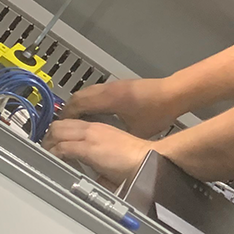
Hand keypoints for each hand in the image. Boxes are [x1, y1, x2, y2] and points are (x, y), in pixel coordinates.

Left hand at [43, 119, 155, 184]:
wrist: (149, 159)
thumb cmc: (139, 159)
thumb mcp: (116, 155)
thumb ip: (102, 161)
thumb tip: (97, 177)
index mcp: (100, 128)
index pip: (71, 123)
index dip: (57, 132)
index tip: (52, 142)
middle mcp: (93, 129)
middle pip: (59, 124)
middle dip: (48, 136)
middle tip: (44, 148)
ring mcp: (90, 137)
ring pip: (57, 132)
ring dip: (48, 144)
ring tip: (45, 154)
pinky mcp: (89, 149)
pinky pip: (62, 148)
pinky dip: (54, 154)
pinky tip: (52, 161)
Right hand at [60, 78, 179, 138]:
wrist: (175, 93)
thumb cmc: (159, 110)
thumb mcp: (136, 130)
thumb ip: (118, 137)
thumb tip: (109, 148)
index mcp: (108, 99)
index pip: (76, 105)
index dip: (65, 118)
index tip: (58, 128)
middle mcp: (108, 89)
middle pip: (77, 97)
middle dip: (68, 111)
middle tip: (62, 125)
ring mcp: (114, 85)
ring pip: (86, 92)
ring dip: (78, 105)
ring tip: (75, 120)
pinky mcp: (120, 85)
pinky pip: (96, 91)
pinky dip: (89, 100)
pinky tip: (94, 112)